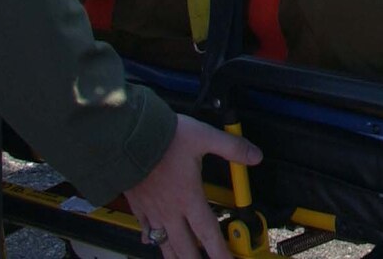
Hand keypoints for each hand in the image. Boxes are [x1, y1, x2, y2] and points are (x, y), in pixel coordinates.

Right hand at [122, 114, 261, 258]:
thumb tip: (255, 156)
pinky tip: (150, 241)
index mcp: (188, 198)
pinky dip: (150, 238)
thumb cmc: (164, 137)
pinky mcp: (137, 205)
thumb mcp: (205, 137)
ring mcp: (152, 210)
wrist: (128, 136)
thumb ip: (232, 147)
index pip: (208, 233)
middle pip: (184, 247)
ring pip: (163, 243)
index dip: (220, 252)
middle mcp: (170, 210)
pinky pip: (144, 228)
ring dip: (174, 255)